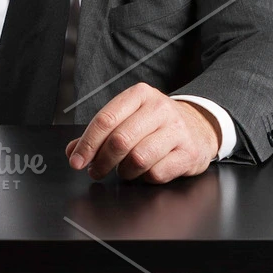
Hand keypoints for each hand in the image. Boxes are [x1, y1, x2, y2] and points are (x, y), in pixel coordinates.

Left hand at [65, 82, 218, 183]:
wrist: (200, 127)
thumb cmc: (157, 124)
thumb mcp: (129, 118)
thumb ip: (100, 133)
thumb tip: (73, 151)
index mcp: (140, 95)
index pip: (106, 119)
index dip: (87, 143)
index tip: (76, 160)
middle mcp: (160, 109)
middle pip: (120, 140)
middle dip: (102, 161)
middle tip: (95, 171)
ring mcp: (177, 131)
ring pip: (138, 158)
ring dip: (125, 171)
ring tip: (124, 170)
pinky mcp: (188, 153)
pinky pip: (157, 173)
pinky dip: (145, 178)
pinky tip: (145, 172)